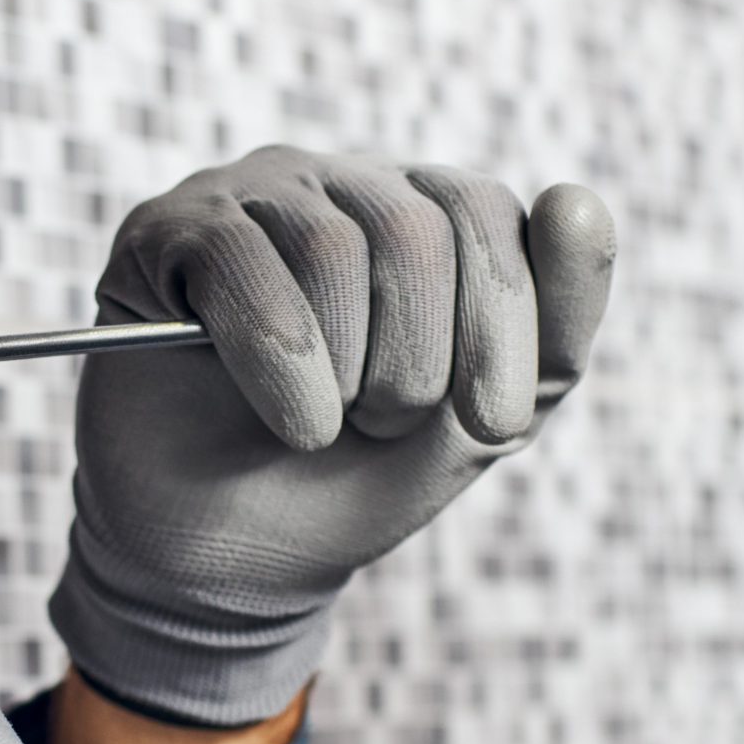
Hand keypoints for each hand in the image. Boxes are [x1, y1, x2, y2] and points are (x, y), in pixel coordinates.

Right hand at [49, 144, 615, 725]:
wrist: (231, 557)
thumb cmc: (358, 479)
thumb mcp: (484, 420)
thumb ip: (555, 326)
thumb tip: (577, 198)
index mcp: (425, 215)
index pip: (487, 211)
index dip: (503, 325)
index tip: (492, 420)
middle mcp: (339, 186)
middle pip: (416, 228)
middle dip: (419, 364)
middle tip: (386, 424)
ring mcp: (248, 200)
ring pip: (332, 251)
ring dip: (346, 376)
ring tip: (324, 427)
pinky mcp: (166, 232)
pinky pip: (240, 264)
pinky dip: (278, 364)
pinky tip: (284, 419)